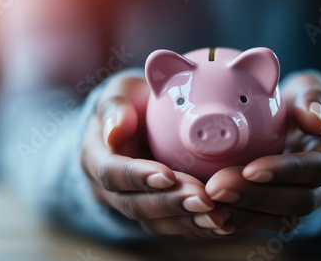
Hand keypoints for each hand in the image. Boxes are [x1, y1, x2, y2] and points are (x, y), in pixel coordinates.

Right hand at [80, 70, 231, 237]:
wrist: (140, 124)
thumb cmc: (132, 104)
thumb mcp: (119, 94)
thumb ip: (115, 108)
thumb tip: (115, 131)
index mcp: (96, 158)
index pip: (112, 173)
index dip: (139, 177)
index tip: (167, 175)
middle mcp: (111, 190)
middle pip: (137, 205)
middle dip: (171, 203)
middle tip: (203, 199)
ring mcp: (134, 204)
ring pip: (157, 222)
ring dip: (188, 221)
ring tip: (218, 216)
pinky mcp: (157, 214)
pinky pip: (175, 226)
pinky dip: (199, 226)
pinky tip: (224, 223)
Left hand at [204, 72, 320, 231]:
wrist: (303, 127)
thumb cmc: (302, 104)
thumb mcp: (311, 89)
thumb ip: (314, 98)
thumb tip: (316, 120)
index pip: (318, 168)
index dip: (285, 171)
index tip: (250, 169)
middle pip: (300, 201)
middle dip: (257, 197)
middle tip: (217, 187)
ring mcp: (310, 202)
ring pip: (283, 219)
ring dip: (245, 213)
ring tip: (210, 202)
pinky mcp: (288, 212)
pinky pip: (268, 224)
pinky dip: (240, 220)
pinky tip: (214, 213)